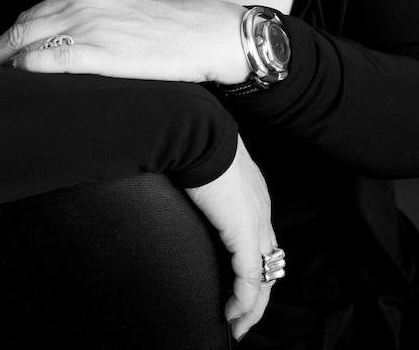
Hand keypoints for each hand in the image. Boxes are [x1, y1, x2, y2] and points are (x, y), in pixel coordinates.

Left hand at [0, 0, 249, 82]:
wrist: (200, 33)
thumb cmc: (165, 30)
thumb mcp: (119, 17)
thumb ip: (89, 25)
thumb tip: (66, 48)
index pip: (28, 15)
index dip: (4, 37)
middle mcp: (79, 6)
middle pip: (18, 27)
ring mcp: (87, 28)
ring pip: (25, 42)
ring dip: (0, 63)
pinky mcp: (98, 52)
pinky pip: (47, 59)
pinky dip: (24, 70)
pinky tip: (14, 84)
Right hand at [185, 134, 278, 342]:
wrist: (201, 133)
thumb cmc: (197, 142)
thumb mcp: (206, 167)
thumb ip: (206, 183)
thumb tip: (188, 185)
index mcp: (254, 195)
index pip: (262, 238)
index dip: (254, 265)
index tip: (239, 284)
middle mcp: (262, 212)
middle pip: (270, 263)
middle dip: (258, 295)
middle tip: (242, 317)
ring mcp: (257, 224)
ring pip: (265, 277)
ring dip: (252, 307)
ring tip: (238, 324)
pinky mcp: (245, 236)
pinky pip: (251, 279)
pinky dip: (244, 302)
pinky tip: (233, 314)